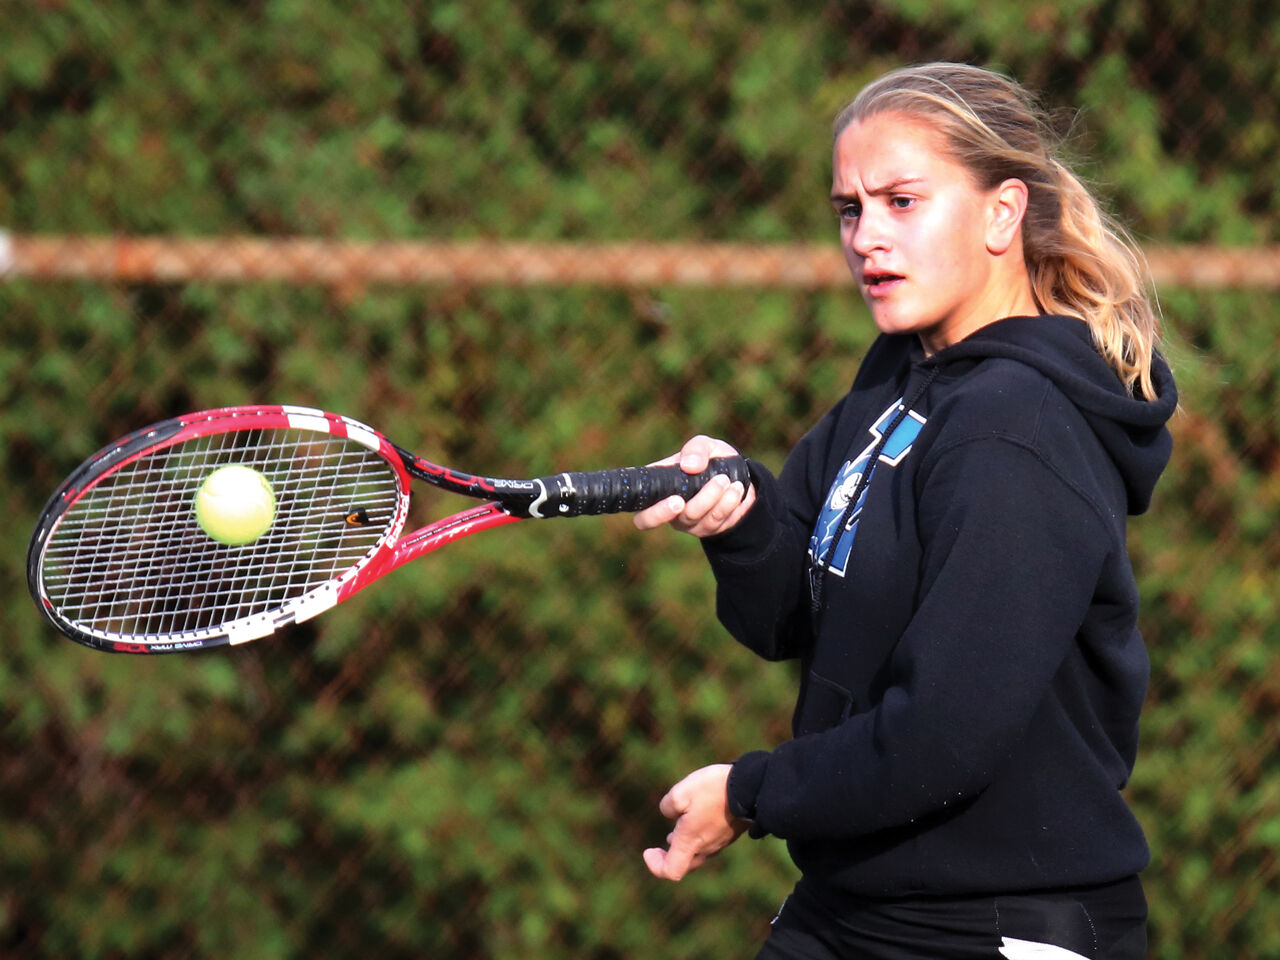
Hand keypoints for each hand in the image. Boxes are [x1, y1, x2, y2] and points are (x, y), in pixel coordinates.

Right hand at [633, 435, 754, 537]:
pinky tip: (736, 489)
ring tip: (726, 480)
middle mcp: (668, 510)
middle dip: (677, 509)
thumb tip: (689, 466)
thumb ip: (695, 449)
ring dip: (712, 498)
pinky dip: (727, 504)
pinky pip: (716, 522)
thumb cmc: (710, 459)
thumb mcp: (704, 445)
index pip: (642, 512)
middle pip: (662, 522)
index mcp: (657, 490)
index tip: (675, 499)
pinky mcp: (708, 528)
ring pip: (694, 519)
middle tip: (692, 494)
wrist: (737, 475)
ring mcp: (687, 522)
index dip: (651, 513)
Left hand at [643, 763, 749, 880]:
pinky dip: (698, 836)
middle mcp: (706, 848)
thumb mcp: (681, 792)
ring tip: (674, 831)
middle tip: (660, 845)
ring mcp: (720, 842)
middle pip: (684, 865)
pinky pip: (710, 843)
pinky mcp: (731, 833)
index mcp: (690, 842)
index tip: (649, 851)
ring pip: (698, 853)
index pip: (671, 871)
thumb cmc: (714, 790)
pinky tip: (697, 818)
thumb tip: (670, 815)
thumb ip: (668, 807)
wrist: (752, 787)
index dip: (656, 866)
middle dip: (669, 857)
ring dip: (684, 845)